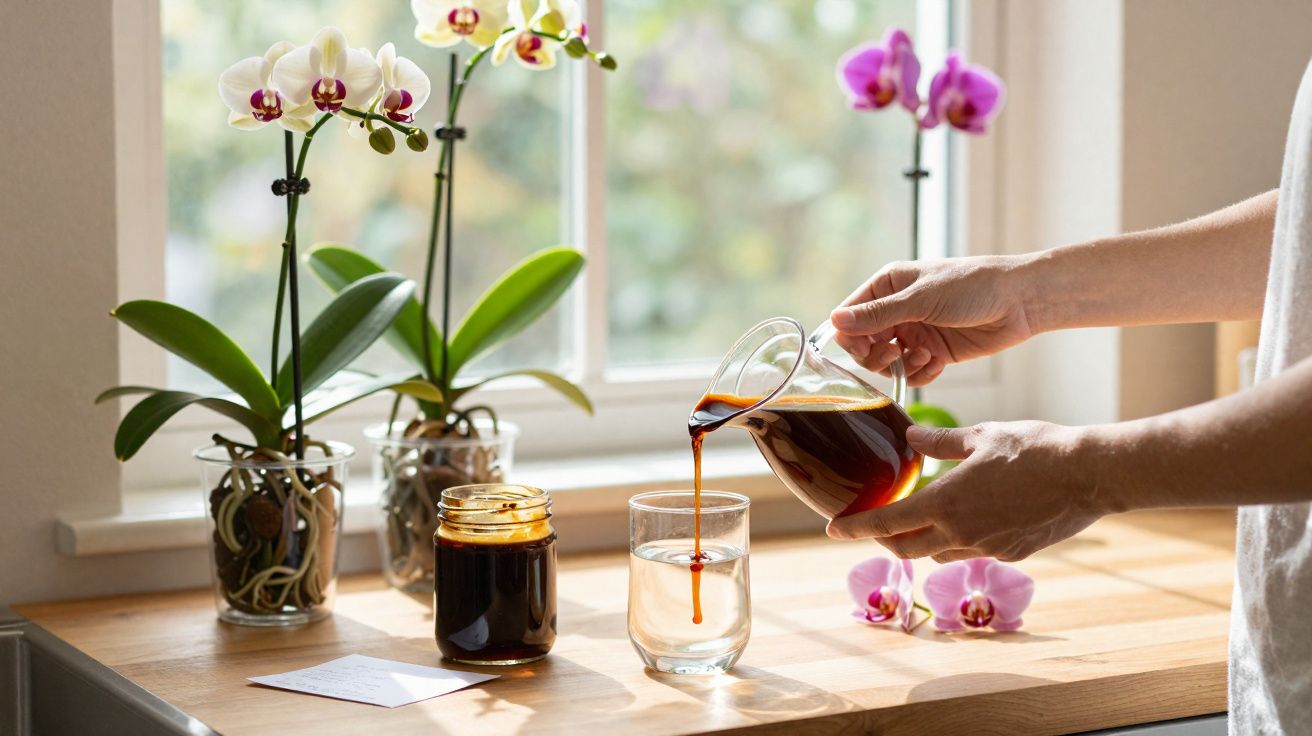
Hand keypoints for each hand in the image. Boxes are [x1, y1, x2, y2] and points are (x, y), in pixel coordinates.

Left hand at [826, 421, 1109, 561]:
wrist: (1090, 475)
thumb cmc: (1037, 448)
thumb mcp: (983, 435)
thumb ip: (941, 441)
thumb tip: (912, 438)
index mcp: (946, 502)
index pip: (886, 523)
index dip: (855, 528)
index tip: (832, 530)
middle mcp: (961, 533)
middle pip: (907, 548)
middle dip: (885, 541)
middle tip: (875, 528)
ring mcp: (987, 548)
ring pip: (940, 552)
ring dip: (924, 540)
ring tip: (922, 519)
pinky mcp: (1012, 554)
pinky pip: (974, 551)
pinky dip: (961, 539)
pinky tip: (972, 518)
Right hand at [830, 256, 1038, 386]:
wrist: (1021, 301)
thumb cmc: (973, 286)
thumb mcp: (922, 298)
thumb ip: (878, 314)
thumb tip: (835, 321)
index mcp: (888, 286)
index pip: (850, 315)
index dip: (850, 334)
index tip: (863, 347)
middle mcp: (898, 309)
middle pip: (864, 343)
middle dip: (874, 354)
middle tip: (893, 353)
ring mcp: (915, 332)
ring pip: (887, 362)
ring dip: (901, 365)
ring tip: (925, 356)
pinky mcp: (934, 352)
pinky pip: (912, 372)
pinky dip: (921, 373)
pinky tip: (937, 362)